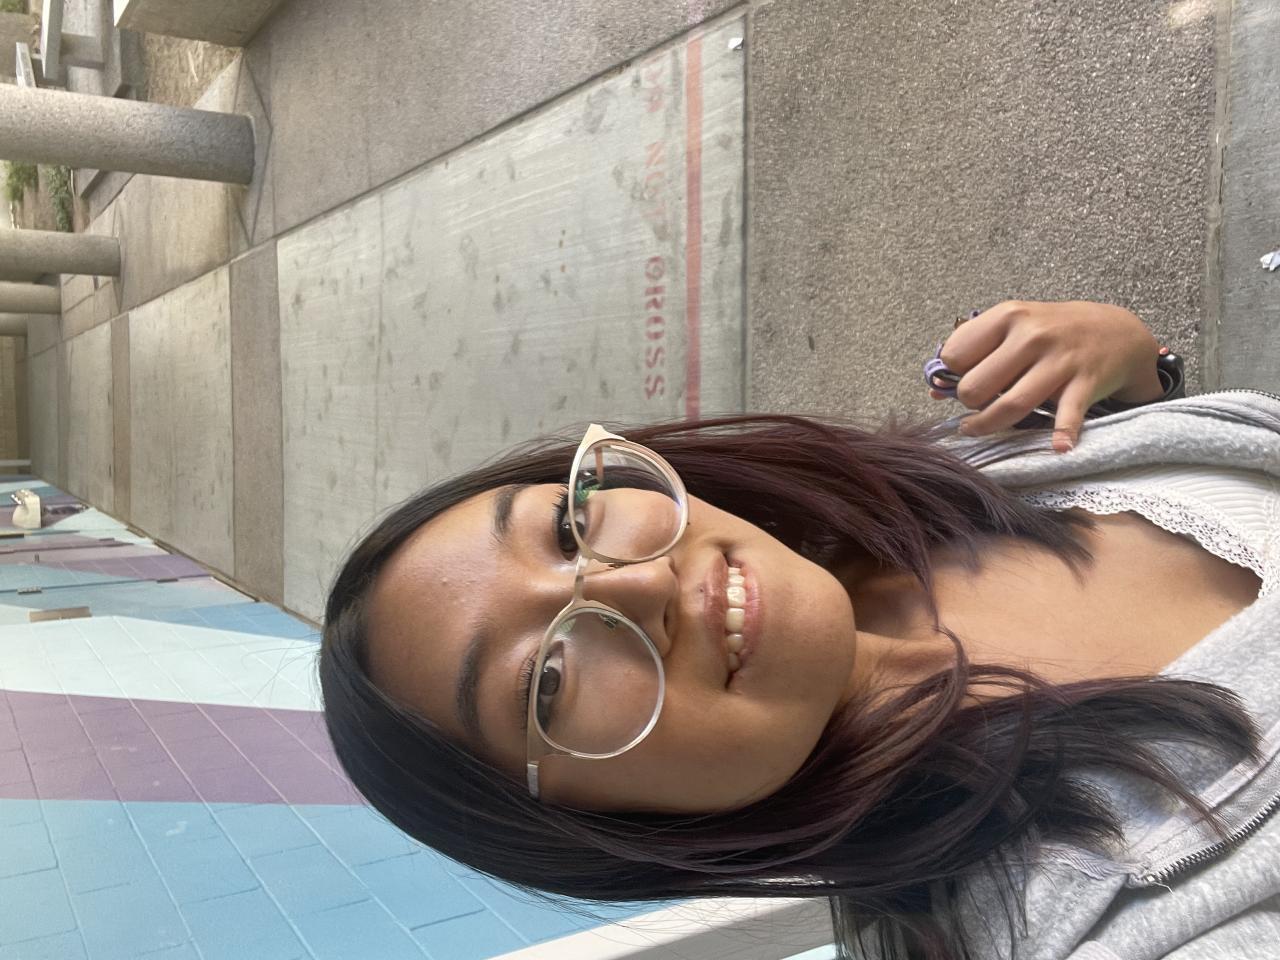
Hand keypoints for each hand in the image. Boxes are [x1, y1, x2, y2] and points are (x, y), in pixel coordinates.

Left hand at [931, 300, 1163, 452]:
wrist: (1115, 331)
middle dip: (968, 403)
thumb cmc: (1052, 331)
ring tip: (976, 428)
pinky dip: (1062, 435)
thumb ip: (974, 352)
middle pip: (976, 386)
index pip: (955, 355)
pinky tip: (1057, 448)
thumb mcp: (1013, 327)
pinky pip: (1067, 415)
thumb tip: (934, 391)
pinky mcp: (1085, 382)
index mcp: (1008, 316)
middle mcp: (1032, 335)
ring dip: (987, 425)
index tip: (962, 380)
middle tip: (975, 405)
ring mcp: (1059, 360)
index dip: (953, 374)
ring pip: (1010, 405)